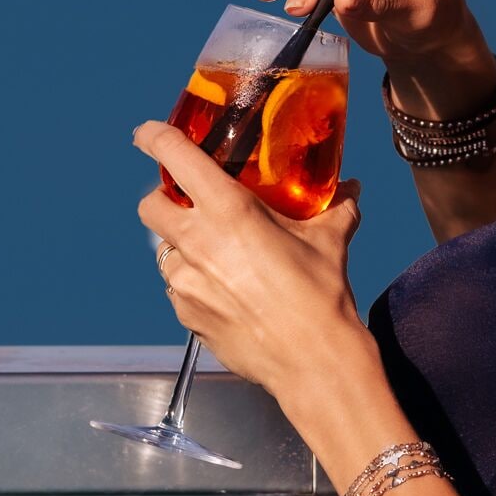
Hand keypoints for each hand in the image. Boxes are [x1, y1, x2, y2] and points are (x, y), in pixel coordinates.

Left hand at [133, 122, 372, 400]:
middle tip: (186, 202)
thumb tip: (349, 190)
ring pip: (164, 252)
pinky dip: (194, 285)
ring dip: (182, 247)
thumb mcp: (329, 241)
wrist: (313, 362)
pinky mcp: (186, 316)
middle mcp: (197, 242)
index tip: (146, 134)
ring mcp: (185, 283)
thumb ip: (334, 207)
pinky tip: (225, 292)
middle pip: (150, 205)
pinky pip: (178, 290)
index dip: (154, 138)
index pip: (175, 157)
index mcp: (228, 210)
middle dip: (162, 199)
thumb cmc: (320, 298)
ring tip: (217, 256)